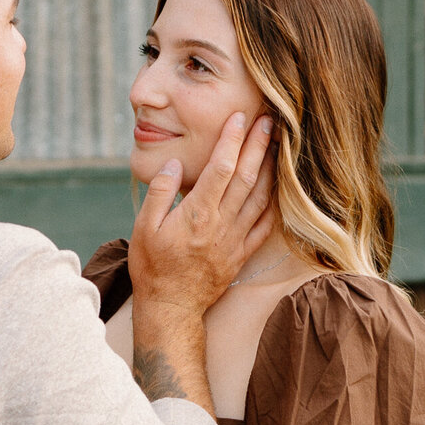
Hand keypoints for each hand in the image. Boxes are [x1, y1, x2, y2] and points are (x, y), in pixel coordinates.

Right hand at [128, 108, 276, 316]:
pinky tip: (281, 188)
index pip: (220, 167)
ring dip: (271, 169)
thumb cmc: (152, 267)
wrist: (171, 308)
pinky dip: (275, 205)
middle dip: (259, 145)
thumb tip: (174, 163)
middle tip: (269, 120)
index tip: (240, 117)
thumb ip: (160, 192)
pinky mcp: (242, 254)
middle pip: (247, 177)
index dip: (233, 139)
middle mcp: (221, 224)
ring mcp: (235, 240)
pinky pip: (265, 226)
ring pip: (260, 198)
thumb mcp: (143, 227)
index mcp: (197, 213)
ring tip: (278, 146)